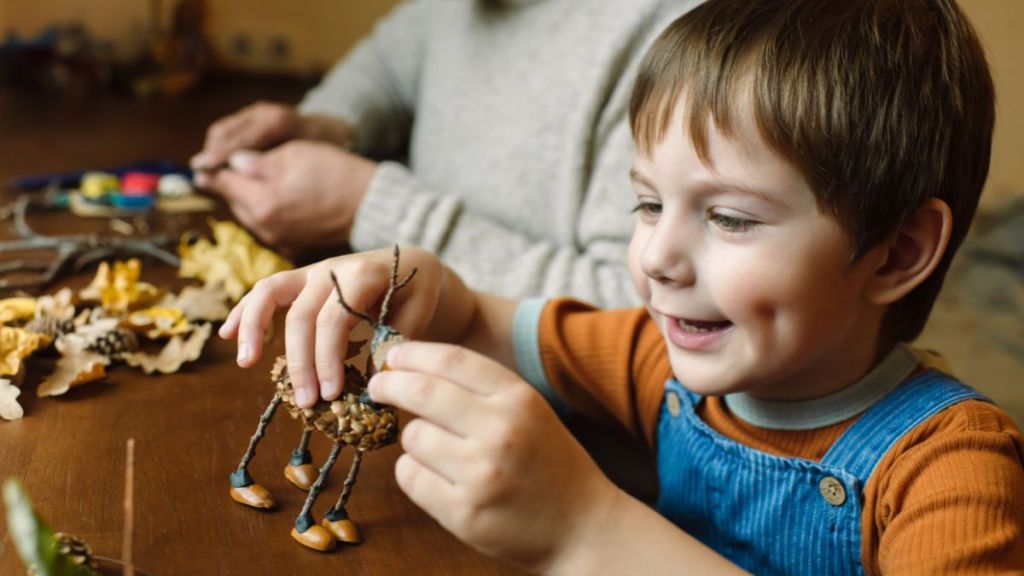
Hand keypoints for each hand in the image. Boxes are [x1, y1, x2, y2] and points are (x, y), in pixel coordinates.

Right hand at [190, 101, 352, 171]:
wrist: (329, 130)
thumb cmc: (320, 150)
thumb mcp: (302, 159)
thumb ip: (274, 164)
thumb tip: (240, 173)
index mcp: (277, 121)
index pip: (240, 139)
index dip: (219, 155)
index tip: (202, 169)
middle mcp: (262, 112)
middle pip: (224, 132)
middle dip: (211, 153)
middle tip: (200, 175)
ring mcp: (254, 112)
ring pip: (222, 130)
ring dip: (213, 151)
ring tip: (208, 172)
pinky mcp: (249, 116)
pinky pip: (227, 130)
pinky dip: (220, 147)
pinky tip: (220, 165)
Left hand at [200, 140, 376, 253]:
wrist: (373, 205)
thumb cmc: (337, 173)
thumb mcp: (294, 154)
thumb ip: (256, 161)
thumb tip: (232, 164)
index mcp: (262, 202)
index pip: (224, 184)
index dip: (213, 172)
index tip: (202, 167)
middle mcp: (266, 227)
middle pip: (236, 203)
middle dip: (232, 188)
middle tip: (228, 173)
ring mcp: (281, 241)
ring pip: (252, 217)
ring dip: (251, 202)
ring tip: (258, 187)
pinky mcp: (295, 247)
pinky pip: (270, 228)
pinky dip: (269, 214)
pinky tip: (282, 202)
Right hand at [219, 247, 445, 407]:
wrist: (413, 263)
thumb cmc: (417, 292)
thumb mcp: (418, 313)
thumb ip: (393, 342)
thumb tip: (370, 382)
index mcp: (363, 274)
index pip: (334, 318)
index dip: (328, 357)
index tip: (332, 393)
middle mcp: (331, 269)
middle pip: (301, 315)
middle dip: (300, 362)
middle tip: (306, 402)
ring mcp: (311, 272)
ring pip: (270, 292)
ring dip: (252, 326)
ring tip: (246, 362)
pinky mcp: (300, 280)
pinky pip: (266, 291)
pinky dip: (245, 311)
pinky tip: (226, 335)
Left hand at [368, 342, 620, 572]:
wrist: (583, 527)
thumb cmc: (549, 464)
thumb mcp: (530, 412)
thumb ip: (481, 390)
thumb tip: (412, 367)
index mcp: (519, 399)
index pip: (452, 360)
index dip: (413, 353)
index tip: (393, 355)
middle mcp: (500, 431)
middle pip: (421, 391)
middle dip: (390, 384)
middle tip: (379, 386)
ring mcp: (481, 473)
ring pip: (412, 437)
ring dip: (413, 440)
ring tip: (436, 451)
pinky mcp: (464, 512)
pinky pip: (411, 477)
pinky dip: (415, 473)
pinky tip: (438, 478)